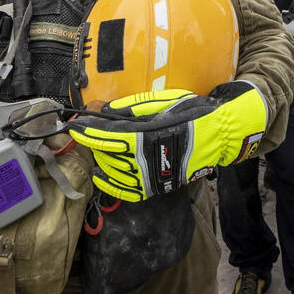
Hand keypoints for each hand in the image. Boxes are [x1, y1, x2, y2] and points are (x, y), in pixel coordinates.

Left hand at [69, 82, 269, 201]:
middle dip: (94, 141)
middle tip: (87, 131)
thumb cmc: (193, 114)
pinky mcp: (156, 187)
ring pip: (113, 171)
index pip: (108, 135)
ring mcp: (150, 177)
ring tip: (95, 148)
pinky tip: (100, 175)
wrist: (219, 136)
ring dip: (100, 158)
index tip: (73, 125)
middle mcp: (145, 160)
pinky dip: (109, 184)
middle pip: (107, 153)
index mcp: (146, 136)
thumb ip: (133, 107)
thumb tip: (106, 111)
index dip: (88, 131)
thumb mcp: (164, 102)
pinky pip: (126, 190)